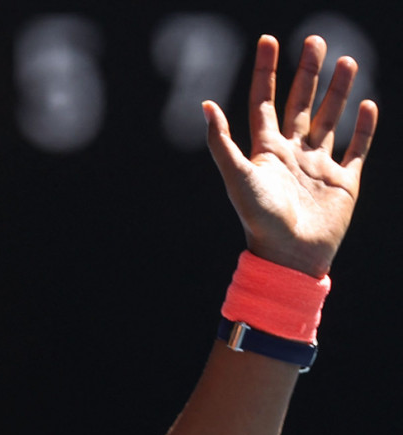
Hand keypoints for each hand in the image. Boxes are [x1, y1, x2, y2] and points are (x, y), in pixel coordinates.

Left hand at [203, 34, 377, 277]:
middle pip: (300, 103)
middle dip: (307, 72)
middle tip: (315, 40)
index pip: (265, 102)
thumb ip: (222, 142)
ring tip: (346, 60)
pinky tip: (367, 105)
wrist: (289, 255)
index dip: (266, 72)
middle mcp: (293, 154)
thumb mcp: (238, 176)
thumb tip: (205, 105)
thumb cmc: (260, 219)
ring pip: (329, 119)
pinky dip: (364, 128)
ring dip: (337, 91)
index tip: (268, 41)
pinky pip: (357, 149)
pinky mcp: (344, 183)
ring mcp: (319, 167)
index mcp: (266, 151)